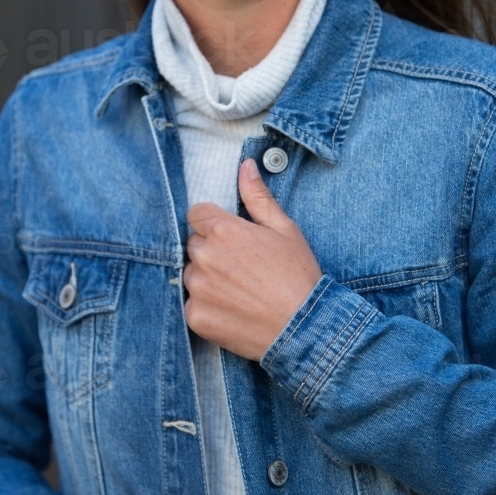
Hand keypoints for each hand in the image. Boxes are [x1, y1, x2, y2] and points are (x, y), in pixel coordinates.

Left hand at [184, 158, 322, 359]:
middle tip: (241, 268)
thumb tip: (246, 166)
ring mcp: (197, 288)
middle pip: (194, 244)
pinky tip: (232, 310)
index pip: (197, 214)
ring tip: (238, 290)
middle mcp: (205, 257)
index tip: (232, 239)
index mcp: (224, 230)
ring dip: (206, 279)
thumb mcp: (284, 229)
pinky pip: (191, 304)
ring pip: (190, 274)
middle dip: (212, 251)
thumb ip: (258, 197)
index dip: (214, 224)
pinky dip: (207, 306)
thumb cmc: (298, 276)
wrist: (305, 329)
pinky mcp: (195, 316)